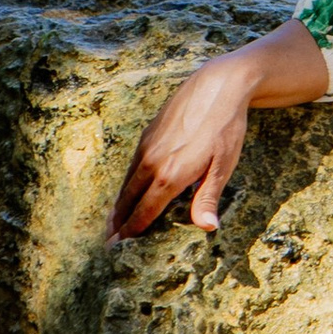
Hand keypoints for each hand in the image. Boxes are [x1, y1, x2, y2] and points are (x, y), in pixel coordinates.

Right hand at [108, 24, 328, 238]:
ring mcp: (148, 146)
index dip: (130, 232)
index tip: (116, 248)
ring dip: (119, 204)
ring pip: (127, 182)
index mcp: (170, 176)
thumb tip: (207, 227)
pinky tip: (128, 188)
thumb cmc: (226, 128)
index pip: (144, 212)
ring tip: (112, 221)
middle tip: (106, 242)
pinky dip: (126, 182)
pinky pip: (132, 165)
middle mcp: (153, 163)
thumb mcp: (224, 165)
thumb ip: (209, 197)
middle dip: (117, 222)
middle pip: (129, 200)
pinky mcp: (149, 134)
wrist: (218, 85)